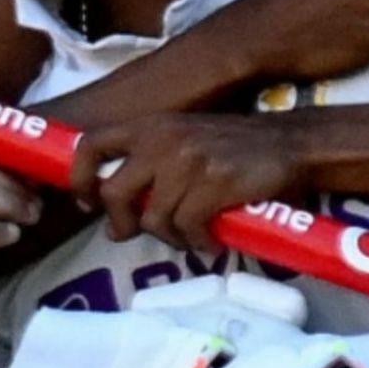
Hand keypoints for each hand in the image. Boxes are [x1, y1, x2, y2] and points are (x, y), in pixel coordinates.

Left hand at [70, 114, 305, 253]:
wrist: (288, 143)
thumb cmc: (234, 146)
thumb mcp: (184, 140)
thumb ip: (150, 166)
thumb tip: (117, 220)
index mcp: (151, 125)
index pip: (92, 144)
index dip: (80, 178)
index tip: (89, 203)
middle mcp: (163, 139)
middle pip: (114, 193)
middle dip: (122, 222)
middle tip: (135, 232)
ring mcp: (188, 162)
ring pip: (154, 218)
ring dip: (170, 236)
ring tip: (189, 235)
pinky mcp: (213, 184)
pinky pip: (187, 227)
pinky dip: (198, 241)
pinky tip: (211, 239)